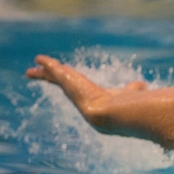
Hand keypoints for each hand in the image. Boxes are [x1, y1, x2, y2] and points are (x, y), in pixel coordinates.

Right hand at [26, 55, 146, 115]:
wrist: (113, 114)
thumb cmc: (126, 108)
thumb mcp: (132, 93)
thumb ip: (134, 89)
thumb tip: (142, 85)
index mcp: (94, 97)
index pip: (81, 89)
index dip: (76, 84)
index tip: (70, 80)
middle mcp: (80, 94)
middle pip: (64, 83)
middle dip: (54, 78)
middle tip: (41, 75)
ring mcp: (72, 88)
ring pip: (55, 78)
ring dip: (45, 72)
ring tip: (32, 70)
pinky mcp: (67, 80)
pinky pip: (53, 70)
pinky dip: (46, 64)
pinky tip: (38, 58)